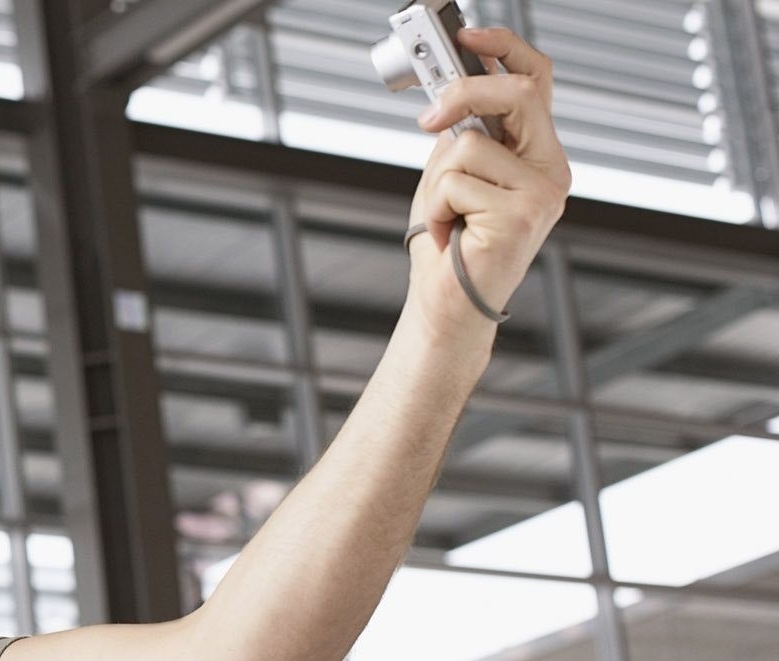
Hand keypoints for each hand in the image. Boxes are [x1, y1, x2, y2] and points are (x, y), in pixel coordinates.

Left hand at [407, 26, 570, 325]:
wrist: (448, 307)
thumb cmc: (449, 245)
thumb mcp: (452, 175)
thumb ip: (463, 133)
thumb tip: (448, 90)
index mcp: (538, 154)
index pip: (536, 81)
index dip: (505, 48)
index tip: (467, 34)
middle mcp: (551, 169)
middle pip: (517, 94)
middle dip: (464, 91)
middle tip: (427, 118)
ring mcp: (544, 191)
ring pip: (470, 145)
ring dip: (440, 183)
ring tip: (450, 218)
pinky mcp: (523, 213)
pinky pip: (457, 181)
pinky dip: (440, 208)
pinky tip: (453, 236)